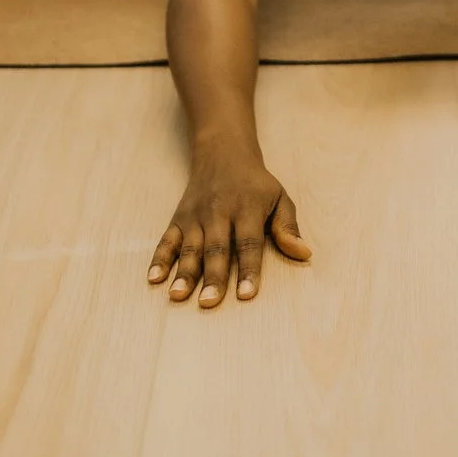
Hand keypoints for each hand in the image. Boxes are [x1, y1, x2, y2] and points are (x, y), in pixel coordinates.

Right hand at [148, 143, 310, 308]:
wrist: (222, 153)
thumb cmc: (256, 184)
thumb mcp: (279, 198)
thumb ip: (287, 227)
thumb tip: (304, 253)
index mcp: (247, 208)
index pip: (249, 243)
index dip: (249, 269)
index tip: (247, 294)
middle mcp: (219, 213)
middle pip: (216, 248)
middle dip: (212, 277)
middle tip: (209, 303)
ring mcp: (196, 216)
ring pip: (190, 247)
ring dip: (183, 272)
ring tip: (177, 295)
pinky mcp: (178, 219)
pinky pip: (167, 240)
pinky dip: (159, 259)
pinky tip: (154, 278)